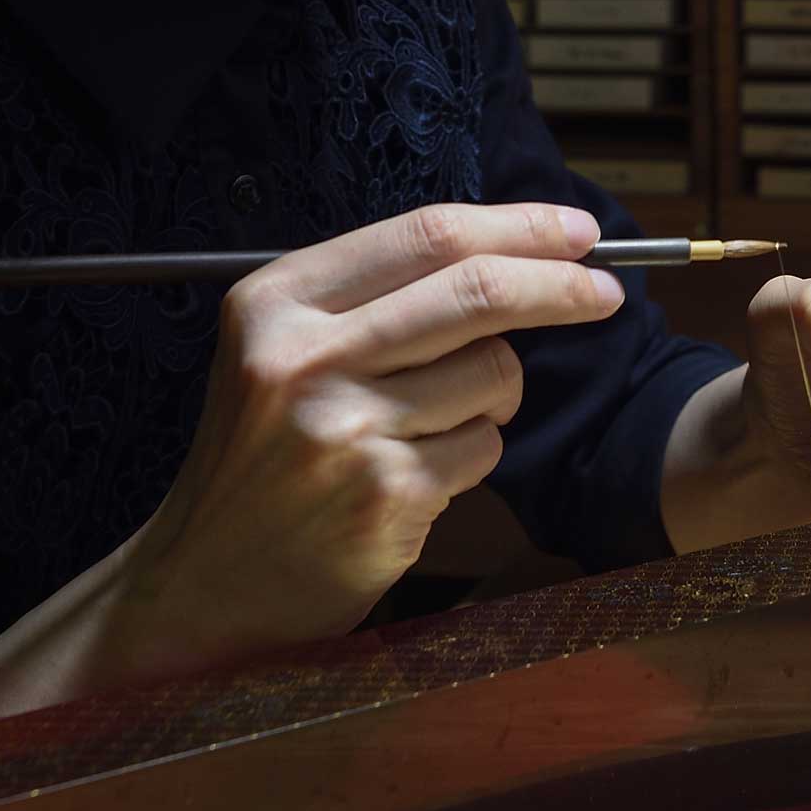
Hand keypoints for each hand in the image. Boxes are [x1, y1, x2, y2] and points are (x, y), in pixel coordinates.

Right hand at [114, 201, 617, 670]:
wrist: (204, 583)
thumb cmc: (266, 457)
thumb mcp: (284, 352)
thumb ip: (377, 299)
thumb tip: (518, 252)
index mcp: (278, 300)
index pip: (428, 235)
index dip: (520, 227)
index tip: (579, 234)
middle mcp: (303, 356)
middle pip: (476, 291)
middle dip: (560, 287)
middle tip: (607, 293)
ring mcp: (343, 428)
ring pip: (494, 374)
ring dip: (496, 397)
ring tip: (435, 425)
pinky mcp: (384, 495)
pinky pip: (484, 449)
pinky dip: (473, 456)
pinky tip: (417, 478)